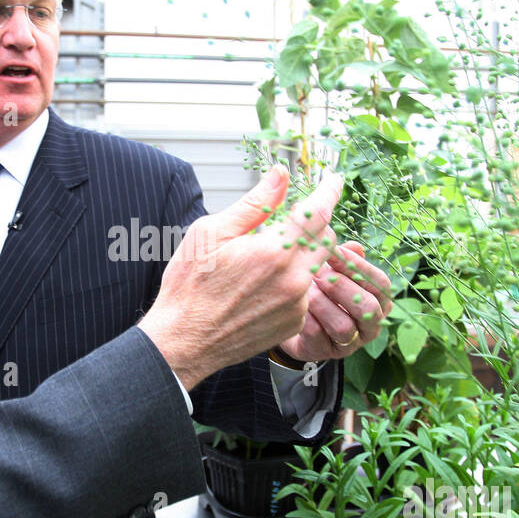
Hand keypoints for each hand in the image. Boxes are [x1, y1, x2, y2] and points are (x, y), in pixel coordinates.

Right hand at [138, 167, 340, 389]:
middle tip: (287, 223)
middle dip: (313, 225)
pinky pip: (305, 293)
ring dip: (300, 255)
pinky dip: (293, 282)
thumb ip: (253, 204)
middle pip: (325, 240)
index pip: (316, 214)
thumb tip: (280, 175)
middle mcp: (292, 280)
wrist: (184, 341)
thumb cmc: (190, 286)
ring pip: (315, 267)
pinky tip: (262, 287)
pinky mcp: (293, 323)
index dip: (328, 192)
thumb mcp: (210, 234)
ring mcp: (296, 305)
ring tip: (264, 261)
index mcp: (272, 253)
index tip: (334, 180)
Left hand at [275, 241, 392, 362]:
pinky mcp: (327, 352)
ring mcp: (350, 343)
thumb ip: (344, 258)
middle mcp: (371, 325)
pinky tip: (298, 305)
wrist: (296, 320)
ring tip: (307, 290)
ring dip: (322, 304)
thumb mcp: (334, 271)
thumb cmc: (323, 290)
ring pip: (344, 326)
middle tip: (319, 273)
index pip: (380, 284)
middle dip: (342, 287)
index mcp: (380, 301)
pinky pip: (318, 336)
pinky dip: (307, 318)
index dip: (359, 266)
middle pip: (368, 308)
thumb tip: (352, 246)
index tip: (335, 252)